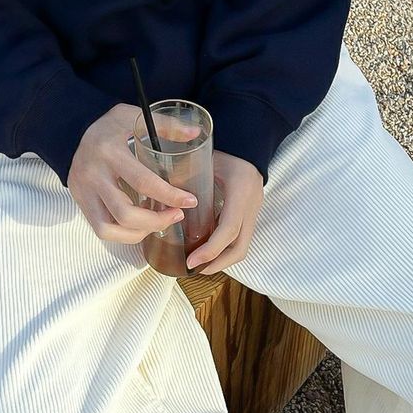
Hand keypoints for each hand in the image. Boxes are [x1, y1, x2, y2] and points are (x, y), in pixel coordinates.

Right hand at [68, 103, 200, 243]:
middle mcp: (94, 175)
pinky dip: (123, 234)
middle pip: (125, 214)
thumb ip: (166, 125)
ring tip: (159, 223)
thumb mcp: (134, 116)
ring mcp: (84, 192)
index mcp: (110, 152)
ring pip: (109, 229)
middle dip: (157, 222)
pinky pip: (101, 229)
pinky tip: (140, 224)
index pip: (143, 181)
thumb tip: (195, 132)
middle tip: (177, 215)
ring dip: (139, 232)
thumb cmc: (109, 126)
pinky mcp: (81, 202)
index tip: (190, 201)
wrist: (73, 130)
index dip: (169, 195)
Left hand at [186, 151, 263, 273]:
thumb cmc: (224, 151)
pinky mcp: (252, 214)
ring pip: (243, 246)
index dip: (211, 249)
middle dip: (217, 263)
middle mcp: (252, 205)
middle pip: (240, 247)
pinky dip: (225, 249)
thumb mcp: (204, 161)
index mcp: (240, 191)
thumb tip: (157, 196)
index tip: (192, 261)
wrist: (249, 144)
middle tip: (194, 269)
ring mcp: (254, 211)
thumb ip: (184, 178)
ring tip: (199, 264)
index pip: (229, 229)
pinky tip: (208, 250)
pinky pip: (241, 239)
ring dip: (222, 260)